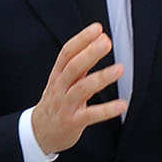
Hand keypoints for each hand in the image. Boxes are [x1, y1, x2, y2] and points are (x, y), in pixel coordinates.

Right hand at [28, 23, 126, 156]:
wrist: (39, 133)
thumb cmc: (55, 103)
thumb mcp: (62, 82)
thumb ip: (79, 66)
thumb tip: (97, 43)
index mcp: (57, 75)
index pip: (67, 53)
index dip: (81, 39)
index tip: (97, 28)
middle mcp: (60, 88)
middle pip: (73, 67)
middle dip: (90, 53)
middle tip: (107, 42)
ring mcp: (65, 105)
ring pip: (82, 89)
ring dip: (101, 78)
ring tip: (119, 69)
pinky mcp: (73, 122)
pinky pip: (91, 115)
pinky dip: (107, 110)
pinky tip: (122, 105)